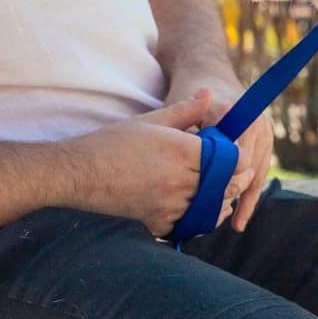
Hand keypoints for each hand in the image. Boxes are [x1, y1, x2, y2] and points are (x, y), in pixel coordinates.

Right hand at [63, 89, 255, 237]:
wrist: (78, 173)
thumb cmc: (114, 142)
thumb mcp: (152, 120)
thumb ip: (186, 110)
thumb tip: (209, 93)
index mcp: (184, 151)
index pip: (232, 160)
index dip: (239, 159)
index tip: (237, 156)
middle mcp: (181, 180)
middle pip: (227, 186)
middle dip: (235, 181)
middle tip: (236, 176)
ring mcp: (170, 204)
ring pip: (211, 209)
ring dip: (219, 202)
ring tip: (218, 191)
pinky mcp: (158, 222)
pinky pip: (188, 224)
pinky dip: (196, 218)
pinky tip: (195, 207)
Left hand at [167, 81, 273, 232]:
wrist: (206, 72)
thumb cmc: (185, 93)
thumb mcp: (177, 110)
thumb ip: (184, 136)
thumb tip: (189, 170)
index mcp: (233, 113)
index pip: (232, 157)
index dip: (221, 182)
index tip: (208, 204)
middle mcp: (253, 121)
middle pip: (248, 168)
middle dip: (233, 193)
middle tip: (217, 218)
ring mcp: (264, 129)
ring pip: (257, 172)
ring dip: (245, 199)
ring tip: (234, 224)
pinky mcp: (267, 138)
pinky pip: (260, 171)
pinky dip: (250, 193)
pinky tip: (240, 216)